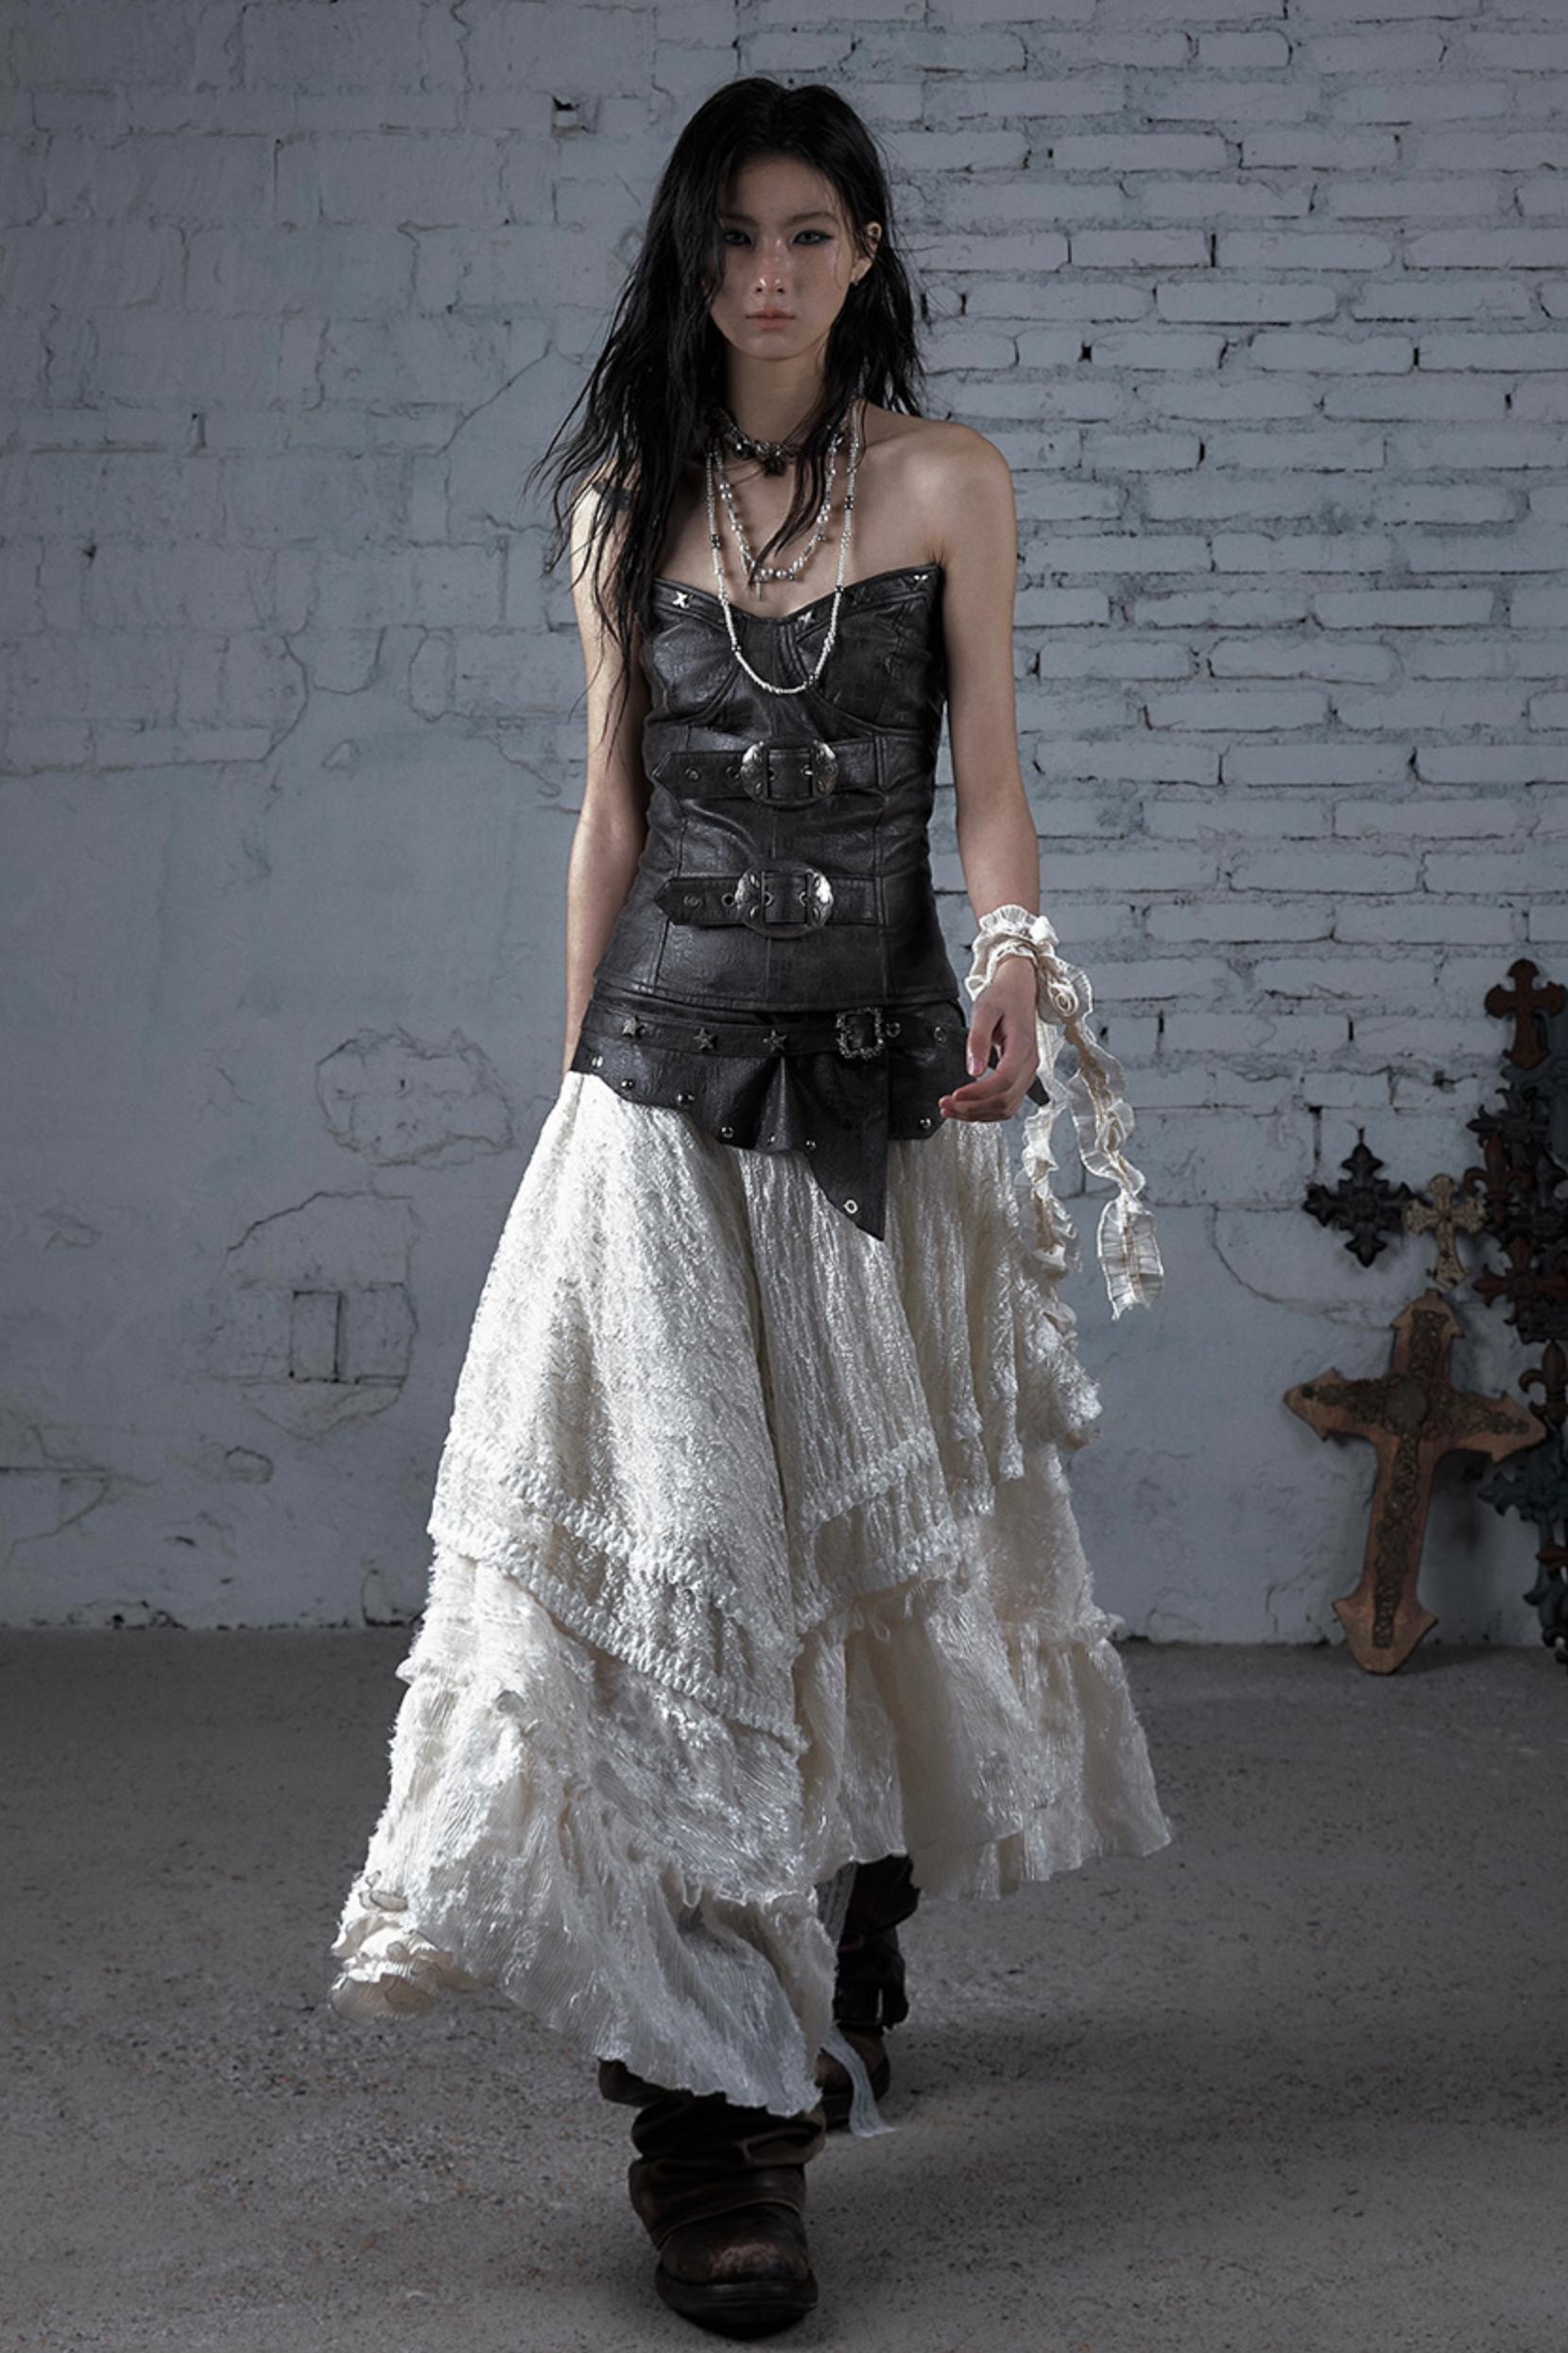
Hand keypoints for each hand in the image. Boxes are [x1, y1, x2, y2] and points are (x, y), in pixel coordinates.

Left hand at [938, 954, 1038, 1122]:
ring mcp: (1027, 1073)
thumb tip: (973, 1070)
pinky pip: (1006, 1104)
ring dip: (977, 1114)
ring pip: (1006, 1108)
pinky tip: (966, 1108)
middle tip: (945, 1104)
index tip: (955, 1095)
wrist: (1019, 991)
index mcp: (1022, 1046)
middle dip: (972, 1108)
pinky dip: (985, 1111)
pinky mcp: (1020, 1078)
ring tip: (951, 1110)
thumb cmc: (1003, 998)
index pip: (1004, 1081)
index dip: (978, 1093)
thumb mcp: (985, 1010)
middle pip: (1004, 1100)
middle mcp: (1029, 1064)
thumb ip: (978, 1040)